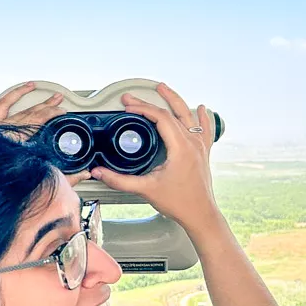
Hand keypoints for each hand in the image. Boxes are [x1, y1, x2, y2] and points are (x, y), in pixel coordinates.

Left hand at [0, 82, 88, 186]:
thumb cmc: (0, 185)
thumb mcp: (38, 178)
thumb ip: (62, 177)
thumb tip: (82, 174)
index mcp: (17, 139)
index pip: (39, 119)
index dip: (52, 112)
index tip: (61, 110)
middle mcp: (2, 130)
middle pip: (26, 112)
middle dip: (44, 104)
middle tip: (56, 98)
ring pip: (2, 104)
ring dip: (17, 93)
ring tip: (28, 86)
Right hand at [89, 83, 218, 230]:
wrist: (200, 215)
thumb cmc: (180, 203)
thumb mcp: (145, 189)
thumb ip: (119, 180)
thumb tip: (100, 172)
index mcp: (181, 148)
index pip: (161, 118)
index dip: (142, 108)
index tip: (128, 105)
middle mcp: (193, 144)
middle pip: (174, 112)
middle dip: (152, 100)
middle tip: (135, 95)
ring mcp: (200, 147)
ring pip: (189, 116)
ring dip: (176, 101)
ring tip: (164, 90)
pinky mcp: (203, 154)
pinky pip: (205, 129)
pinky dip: (202, 117)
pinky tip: (201, 109)